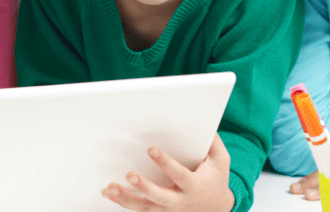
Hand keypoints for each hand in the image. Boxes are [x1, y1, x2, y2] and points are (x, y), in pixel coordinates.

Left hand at [103, 133, 234, 211]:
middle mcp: (179, 201)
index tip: (151, 149)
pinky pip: (139, 210)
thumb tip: (207, 124)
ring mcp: (168, 210)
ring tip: (110, 188)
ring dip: (126, 198)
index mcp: (194, 186)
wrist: (217, 207)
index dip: (165, 162)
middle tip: (130, 175)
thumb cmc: (215, 180)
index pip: (179, 174)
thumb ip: (214, 144)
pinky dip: (122, 203)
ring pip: (145, 207)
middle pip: (160, 197)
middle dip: (144, 187)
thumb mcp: (221, 162)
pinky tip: (108, 193)